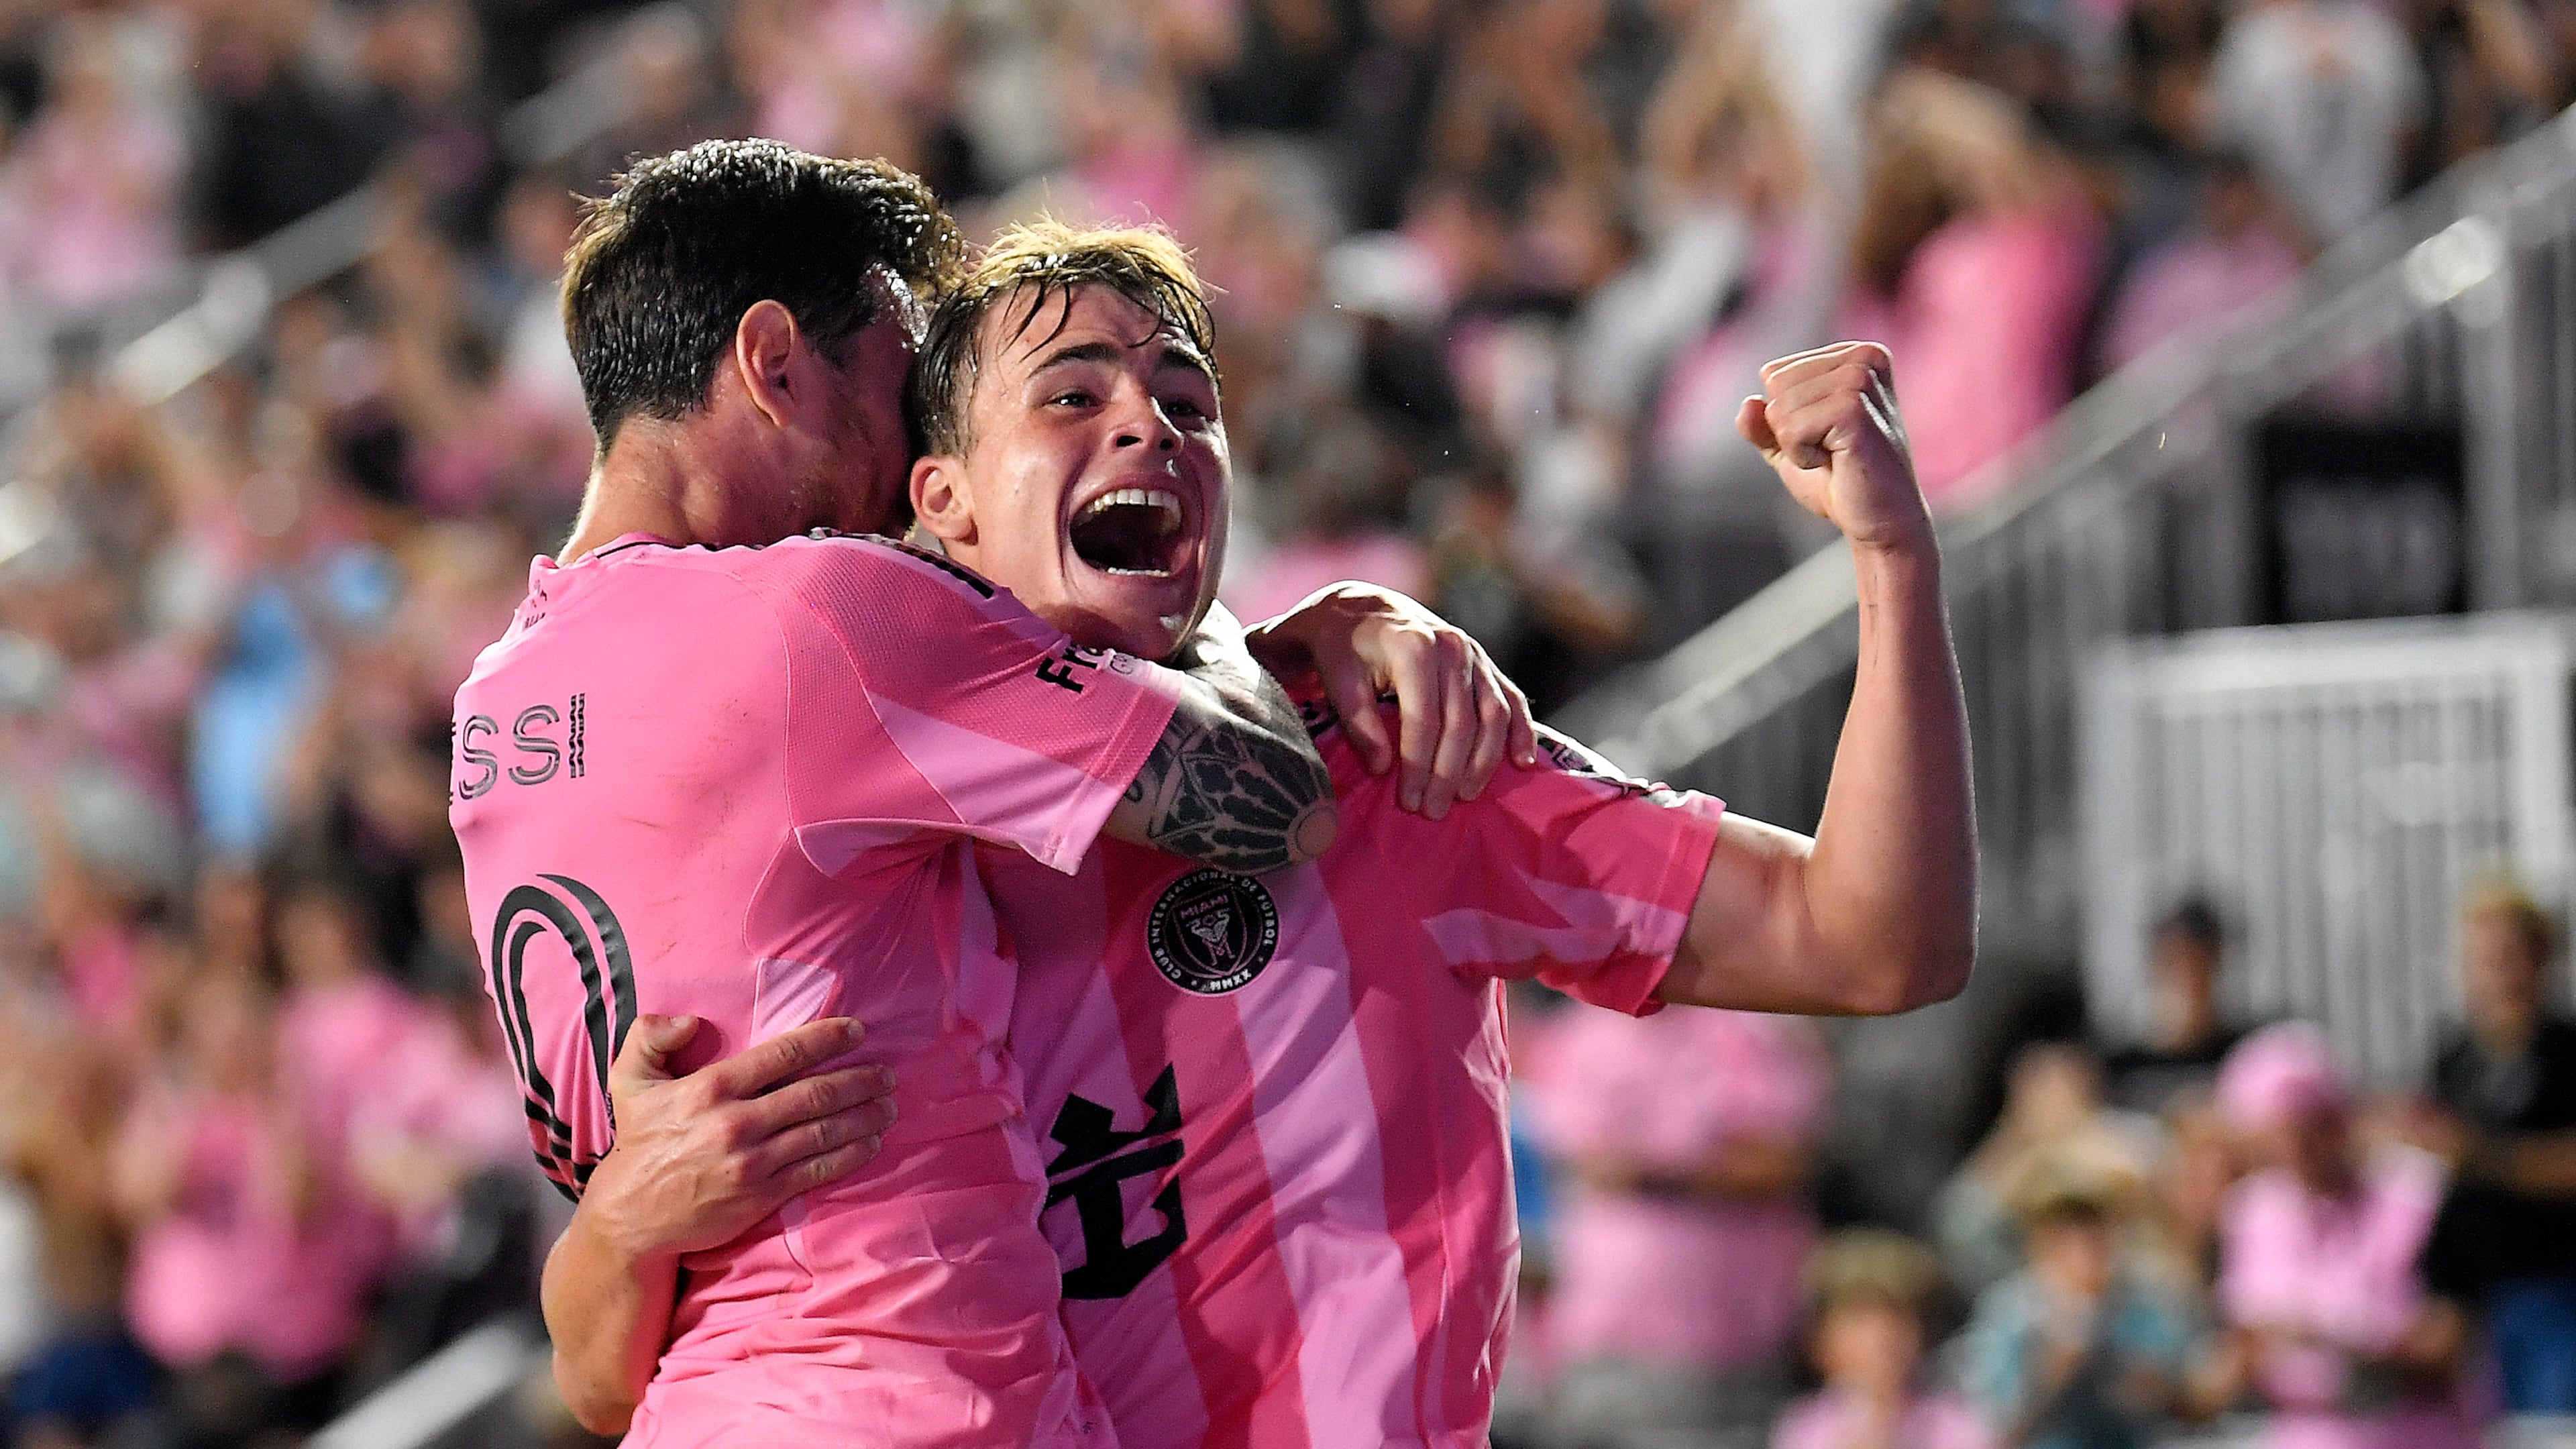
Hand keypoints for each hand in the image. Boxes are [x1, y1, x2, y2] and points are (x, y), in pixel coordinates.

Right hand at [579, 1014, 896, 1262]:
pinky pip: (817, 1171)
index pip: (784, 1054)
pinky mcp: (762, 1196)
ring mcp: (753, 1162)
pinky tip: (870, 1143)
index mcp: (712, 1088)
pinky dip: (850, 1155)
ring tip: (889, 1104)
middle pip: (815, 1093)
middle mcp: (737, 1123)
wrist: (630, 1216)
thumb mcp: (629, 1082)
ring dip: (863, 1116)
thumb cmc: (638, 1143)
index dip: (827, 1038)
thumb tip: (688, 1020)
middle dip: (859, 1080)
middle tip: (887, 1073)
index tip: (857, 1031)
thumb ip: (650, 1037)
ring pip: (823, 1131)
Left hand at [1247, 583, 1535, 818]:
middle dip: (1448, 772)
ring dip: (1484, 761)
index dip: (1418, 764)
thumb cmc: (1345, 650)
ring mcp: (1474, 654)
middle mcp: (1451, 646)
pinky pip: (1512, 699)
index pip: (1424, 717)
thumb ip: (1358, 722)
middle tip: (1433, 810)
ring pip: (1493, 714)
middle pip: (1461, 722)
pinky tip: (1521, 762)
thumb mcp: (1338, 679)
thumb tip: (1383, 768)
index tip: (1409, 801)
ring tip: (1466, 796)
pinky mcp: (1486, 664)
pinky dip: (1521, 731)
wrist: (1365, 610)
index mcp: (1414, 646)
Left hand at [1736, 342, 1931, 554]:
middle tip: (1830, 449)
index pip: (1775, 373)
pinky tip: (1837, 462)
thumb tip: (1749, 404)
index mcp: (1854, 355)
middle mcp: (1862, 358)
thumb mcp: (1789, 445)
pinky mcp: (1854, 409)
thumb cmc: (1840, 480)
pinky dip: (1802, 456)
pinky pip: (1790, 429)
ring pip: (1779, 408)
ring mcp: (1861, 380)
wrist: (1881, 520)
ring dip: (1796, 444)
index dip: (1786, 415)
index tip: (1825, 435)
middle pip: (1775, 385)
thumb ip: (1762, 423)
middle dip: (1789, 427)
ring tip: (1835, 455)